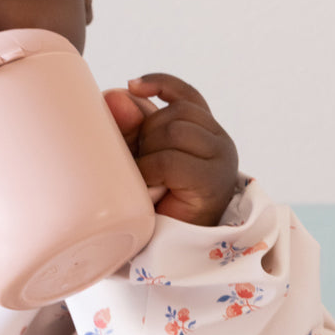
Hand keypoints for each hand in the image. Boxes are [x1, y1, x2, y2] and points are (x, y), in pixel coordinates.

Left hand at [104, 73, 238, 226]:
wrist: (170, 250)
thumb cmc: (155, 205)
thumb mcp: (139, 160)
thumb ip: (130, 128)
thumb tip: (115, 94)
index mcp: (203, 132)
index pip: (186, 96)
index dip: (161, 85)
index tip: (132, 86)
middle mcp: (218, 141)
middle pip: (174, 113)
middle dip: (146, 135)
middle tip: (137, 167)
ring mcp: (220, 159)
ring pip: (173, 130)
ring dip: (147, 154)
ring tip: (144, 181)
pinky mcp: (213, 180)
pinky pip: (170, 159)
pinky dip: (150, 171)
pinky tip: (147, 189)